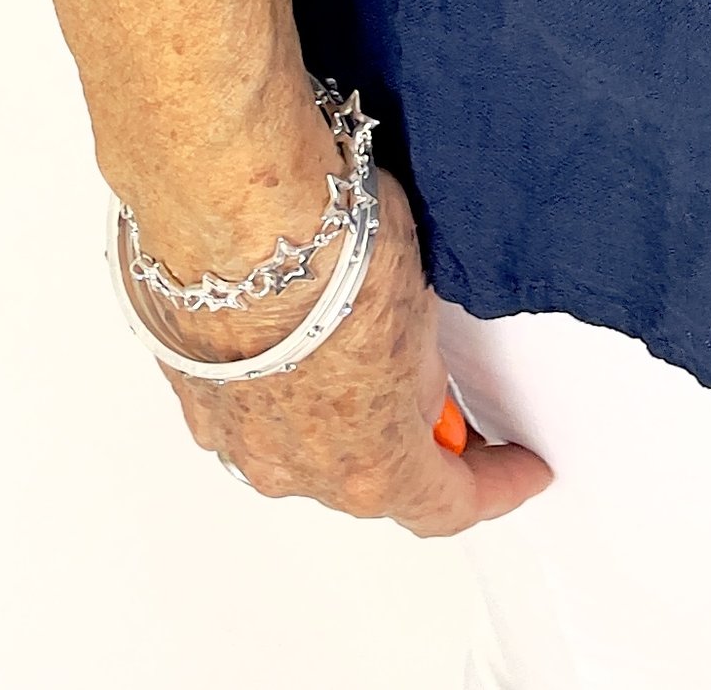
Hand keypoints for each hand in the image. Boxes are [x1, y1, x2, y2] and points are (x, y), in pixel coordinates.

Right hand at [149, 168, 551, 533]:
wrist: (236, 206)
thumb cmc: (334, 251)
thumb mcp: (420, 308)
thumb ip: (420, 369)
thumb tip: (414, 382)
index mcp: (372, 466)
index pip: (450, 504)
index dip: (496, 486)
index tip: (521, 470)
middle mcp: (296, 470)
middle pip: (369, 475)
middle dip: (407, 438)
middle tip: (439, 394)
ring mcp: (235, 436)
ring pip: (301, 442)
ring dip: (333, 410)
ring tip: (357, 342)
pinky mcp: (190, 392)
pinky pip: (247, 402)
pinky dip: (275, 379)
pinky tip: (291, 327)